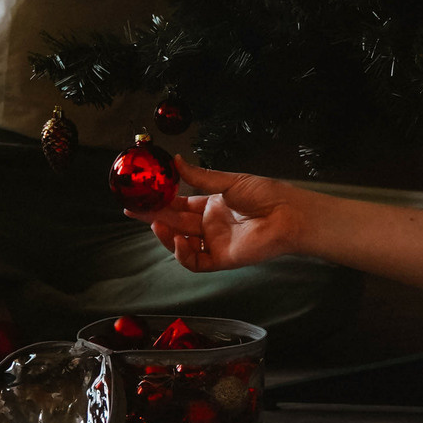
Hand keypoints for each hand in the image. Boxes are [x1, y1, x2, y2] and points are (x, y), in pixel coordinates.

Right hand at [135, 160, 304, 271]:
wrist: (288, 214)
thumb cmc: (266, 194)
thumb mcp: (229, 181)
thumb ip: (200, 177)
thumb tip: (175, 161)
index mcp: (212, 205)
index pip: (179, 205)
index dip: (160, 202)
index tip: (141, 196)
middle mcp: (211, 225)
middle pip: (176, 223)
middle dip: (154, 217)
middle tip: (134, 210)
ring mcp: (216, 243)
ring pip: (182, 244)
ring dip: (166, 236)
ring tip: (156, 224)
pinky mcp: (222, 259)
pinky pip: (196, 261)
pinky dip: (183, 253)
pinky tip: (178, 239)